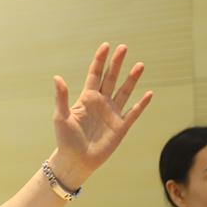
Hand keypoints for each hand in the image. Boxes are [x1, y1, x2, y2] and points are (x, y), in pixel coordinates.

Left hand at [50, 42, 152, 187]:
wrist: (76, 160)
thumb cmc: (65, 139)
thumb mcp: (60, 117)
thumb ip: (61, 97)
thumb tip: (57, 77)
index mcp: (86, 99)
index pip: (94, 75)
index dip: (100, 60)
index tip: (106, 46)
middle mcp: (101, 103)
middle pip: (111, 79)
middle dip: (117, 63)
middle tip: (123, 47)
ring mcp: (113, 113)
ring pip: (124, 92)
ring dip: (132, 79)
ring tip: (140, 65)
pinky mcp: (121, 126)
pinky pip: (134, 112)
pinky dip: (141, 104)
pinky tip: (148, 93)